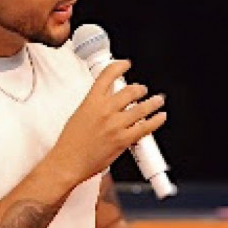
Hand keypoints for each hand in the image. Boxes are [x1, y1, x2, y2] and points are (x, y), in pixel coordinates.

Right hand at [49, 62, 166, 187]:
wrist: (67, 162)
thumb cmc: (70, 143)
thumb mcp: (79, 115)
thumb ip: (94, 103)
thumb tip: (106, 94)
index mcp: (91, 101)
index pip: (107, 75)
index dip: (119, 66)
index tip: (126, 64)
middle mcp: (105, 110)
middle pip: (130, 91)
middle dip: (140, 88)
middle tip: (143, 89)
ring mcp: (115, 125)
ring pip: (141, 108)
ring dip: (153, 102)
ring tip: (158, 100)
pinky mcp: (123, 140)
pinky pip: (145, 127)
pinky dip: (156, 121)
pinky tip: (160, 117)